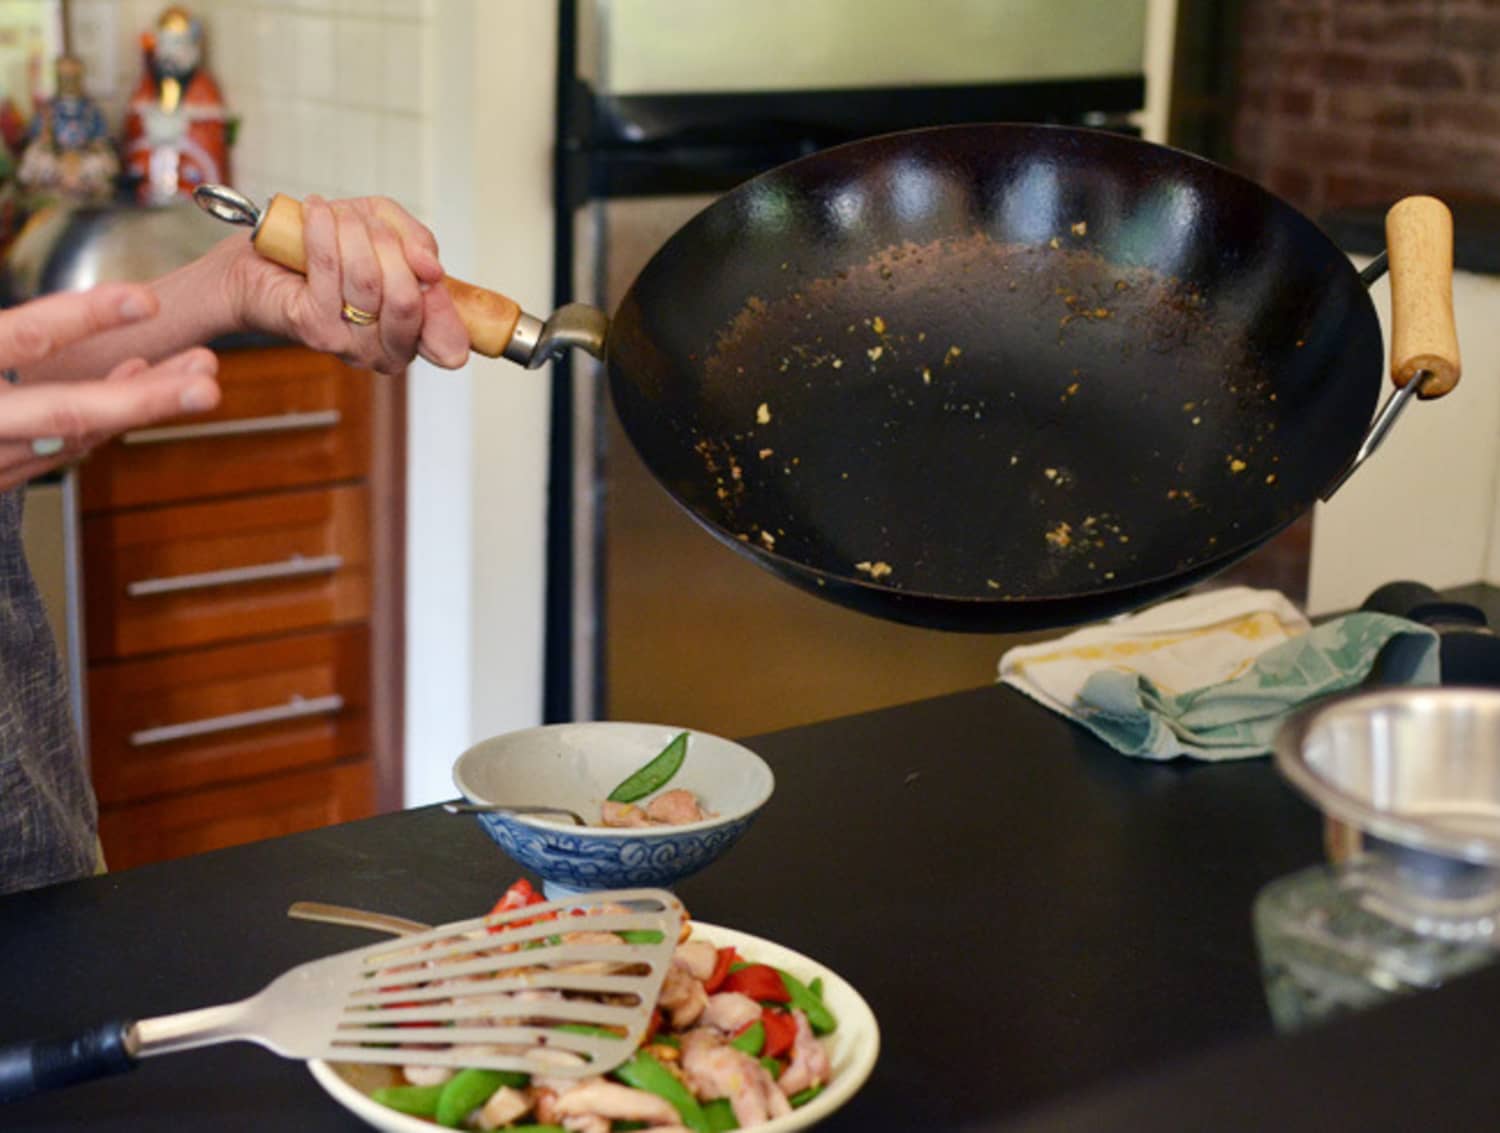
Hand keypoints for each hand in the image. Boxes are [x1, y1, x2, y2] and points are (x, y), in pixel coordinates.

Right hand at [0, 285, 219, 492]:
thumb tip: (45, 320)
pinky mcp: (2, 472)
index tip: (148, 301)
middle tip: (207, 380)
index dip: (86, 318)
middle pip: (69, 412)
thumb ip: (9, 332)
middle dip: (143, 398)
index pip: (25, 341)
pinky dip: (109, 414)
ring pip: (78, 433)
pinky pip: (64, 442)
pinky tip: (144, 377)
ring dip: (144, 401)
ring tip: (200, 367)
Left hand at [223, 195, 469, 374]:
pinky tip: (315, 212)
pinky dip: (323, 231)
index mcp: (411, 336)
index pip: (446, 340)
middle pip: (406, 300)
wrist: (258, 264)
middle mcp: (385, 351)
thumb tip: (432, 268)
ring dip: (352, 232)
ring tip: (337, 214)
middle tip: (369, 225)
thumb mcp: (386, 230)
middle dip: (390, 247)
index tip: (429, 271)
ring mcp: (350, 345)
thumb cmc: (325, 250)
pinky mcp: (315, 328)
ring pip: (368, 280)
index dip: (443, 305)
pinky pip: (330, 270)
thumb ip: (418, 244)